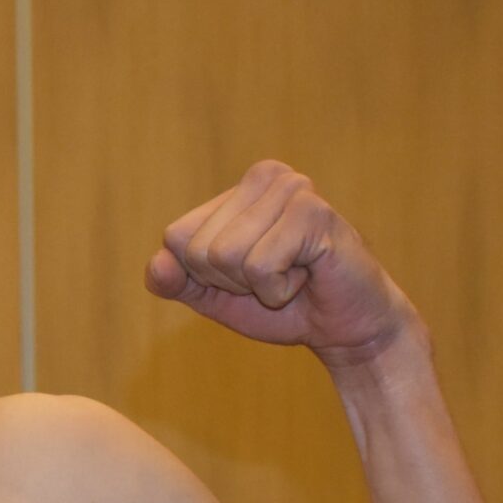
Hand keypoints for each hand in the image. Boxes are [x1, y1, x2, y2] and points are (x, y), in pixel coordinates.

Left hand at [146, 161, 418, 366]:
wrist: (344, 327)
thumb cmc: (284, 304)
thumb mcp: (215, 296)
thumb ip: (177, 281)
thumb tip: (157, 262)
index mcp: (239, 189)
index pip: (176, 238)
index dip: (204, 274)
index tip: (247, 275)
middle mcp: (266, 176)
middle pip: (198, 248)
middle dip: (231, 281)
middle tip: (275, 276)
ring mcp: (293, 189)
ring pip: (225, 256)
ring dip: (257, 285)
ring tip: (293, 273)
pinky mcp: (314, 213)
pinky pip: (260, 267)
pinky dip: (279, 289)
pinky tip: (308, 275)